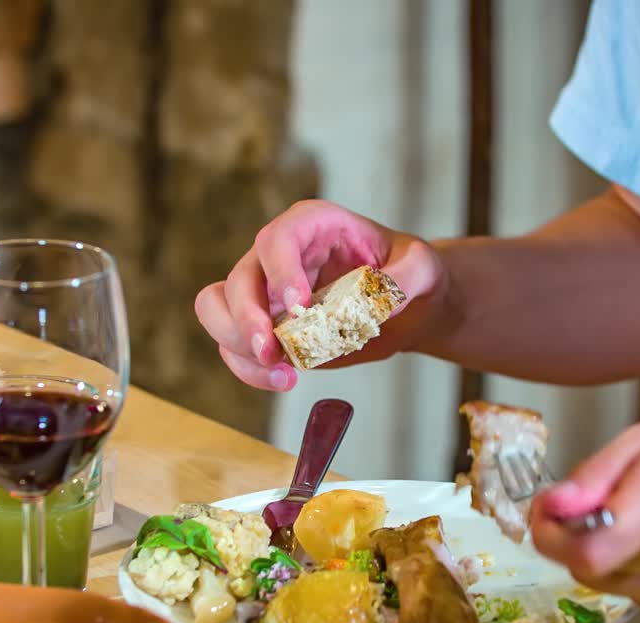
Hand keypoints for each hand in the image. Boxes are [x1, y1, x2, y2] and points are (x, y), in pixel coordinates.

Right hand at [195, 200, 450, 390]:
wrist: (405, 305)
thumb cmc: (407, 273)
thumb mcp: (420, 267)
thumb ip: (404, 277)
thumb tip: (383, 298)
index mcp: (312, 226)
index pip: (278, 238)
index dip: (280, 271)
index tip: (298, 306)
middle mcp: (279, 255)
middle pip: (239, 278)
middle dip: (247, 318)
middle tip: (274, 351)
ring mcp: (265, 291)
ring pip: (219, 309)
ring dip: (237, 344)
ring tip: (280, 372)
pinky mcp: (264, 326)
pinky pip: (234, 344)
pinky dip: (249, 368)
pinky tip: (284, 381)